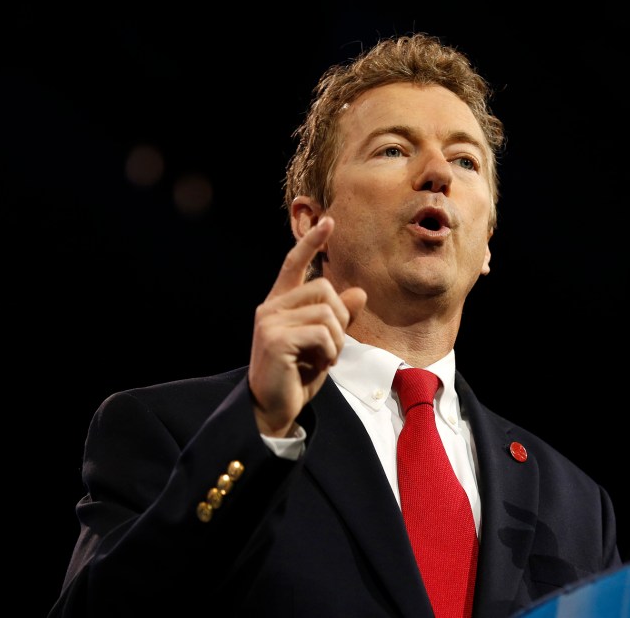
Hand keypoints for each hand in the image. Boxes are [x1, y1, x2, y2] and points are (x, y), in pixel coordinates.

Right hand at [248, 217, 366, 436]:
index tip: (329, 221)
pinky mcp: (275, 339)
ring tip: (327, 357)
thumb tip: (359, 292)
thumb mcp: (324, 343)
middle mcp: (271, 307)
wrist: (272, 408)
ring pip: (326, 311)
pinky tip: (322, 363)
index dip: (311, 243)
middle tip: (334, 345)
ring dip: (337, 338)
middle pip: (323, 288)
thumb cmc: (297, 376)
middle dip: (340, 317)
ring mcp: (270, 322)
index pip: (294, 264)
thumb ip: (339, 317)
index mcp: (280, 304)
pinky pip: (321, 332)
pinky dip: (330, 349)